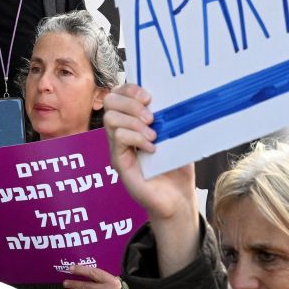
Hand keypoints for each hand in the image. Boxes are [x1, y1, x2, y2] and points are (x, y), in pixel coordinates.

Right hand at [103, 84, 194, 220]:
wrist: (178, 199)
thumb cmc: (177, 167)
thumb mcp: (176, 135)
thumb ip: (170, 116)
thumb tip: (178, 95)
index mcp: (132, 121)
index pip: (119, 93)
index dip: (130, 89)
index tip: (150, 96)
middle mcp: (121, 132)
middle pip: (110, 101)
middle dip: (131, 103)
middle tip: (151, 117)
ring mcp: (118, 148)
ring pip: (110, 119)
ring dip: (134, 122)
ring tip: (153, 135)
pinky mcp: (119, 163)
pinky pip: (118, 139)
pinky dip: (136, 138)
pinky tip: (152, 148)